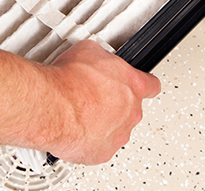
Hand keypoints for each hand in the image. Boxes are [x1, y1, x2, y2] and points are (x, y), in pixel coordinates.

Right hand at [43, 40, 160, 164]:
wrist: (53, 106)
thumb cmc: (69, 81)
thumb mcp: (88, 50)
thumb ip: (102, 57)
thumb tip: (97, 55)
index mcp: (133, 85)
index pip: (151, 85)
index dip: (142, 83)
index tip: (134, 84)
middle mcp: (130, 112)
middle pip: (131, 109)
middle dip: (115, 104)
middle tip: (94, 96)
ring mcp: (118, 134)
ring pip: (116, 129)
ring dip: (103, 123)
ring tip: (81, 113)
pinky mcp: (102, 153)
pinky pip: (99, 147)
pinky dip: (89, 140)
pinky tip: (75, 127)